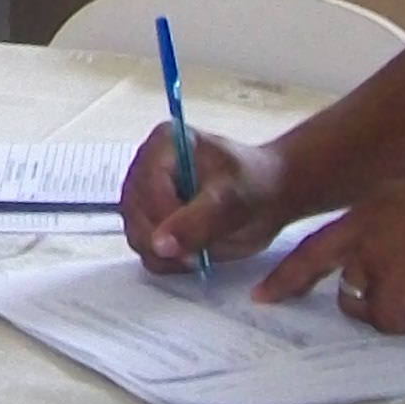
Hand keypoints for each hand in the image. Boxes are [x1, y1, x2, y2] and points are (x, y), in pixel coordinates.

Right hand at [122, 124, 294, 272]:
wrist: (270, 194)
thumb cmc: (256, 186)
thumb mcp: (234, 201)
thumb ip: (198, 222)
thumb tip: (161, 244)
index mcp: (164, 144)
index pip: (146, 189)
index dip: (167, 221)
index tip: (194, 245)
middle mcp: (147, 165)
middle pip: (134, 213)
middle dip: (165, 240)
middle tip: (199, 253)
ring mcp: (146, 192)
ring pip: (136, 232)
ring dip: (166, 253)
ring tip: (200, 250)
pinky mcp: (151, 216)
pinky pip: (145, 246)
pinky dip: (168, 259)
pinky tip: (193, 252)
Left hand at [256, 179, 404, 333]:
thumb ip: (403, 239)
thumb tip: (395, 277)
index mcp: (377, 206)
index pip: (326, 238)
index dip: (298, 263)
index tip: (269, 286)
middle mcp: (367, 224)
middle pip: (315, 259)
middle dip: (289, 283)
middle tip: (267, 300)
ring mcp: (376, 253)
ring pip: (360, 302)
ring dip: (393, 312)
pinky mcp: (392, 281)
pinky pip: (389, 321)